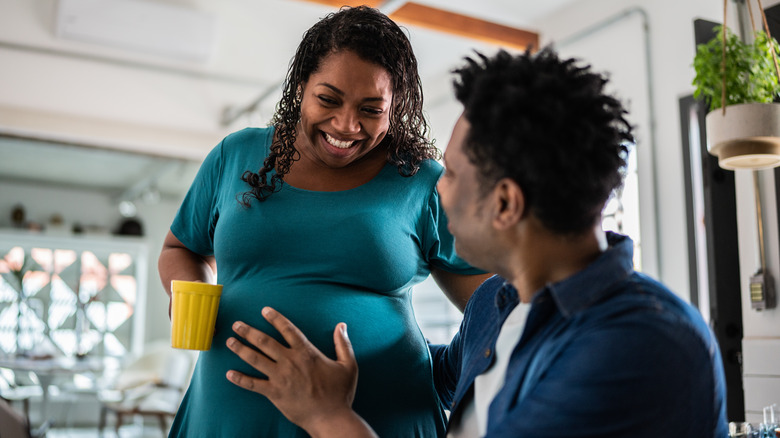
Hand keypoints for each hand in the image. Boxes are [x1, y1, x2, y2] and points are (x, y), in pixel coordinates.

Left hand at [226, 307, 372, 436]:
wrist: (330, 417)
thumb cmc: (340, 393)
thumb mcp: (348, 365)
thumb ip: (343, 344)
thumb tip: (342, 325)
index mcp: (306, 352)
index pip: (288, 329)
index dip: (275, 318)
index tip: (264, 310)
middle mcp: (290, 361)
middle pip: (265, 341)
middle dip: (248, 331)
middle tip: (237, 324)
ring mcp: (280, 377)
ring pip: (255, 359)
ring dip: (240, 349)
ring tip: (230, 341)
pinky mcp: (274, 393)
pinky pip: (253, 384)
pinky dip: (240, 379)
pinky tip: (229, 374)